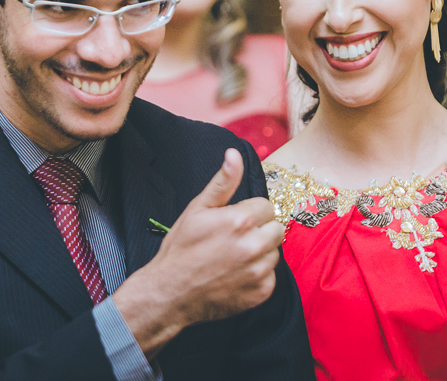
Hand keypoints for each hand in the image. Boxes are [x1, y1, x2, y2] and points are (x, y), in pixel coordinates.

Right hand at [113, 148, 284, 356]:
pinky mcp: (262, 292)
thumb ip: (223, 181)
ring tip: (234, 257)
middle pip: (276, 228)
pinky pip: (271, 276)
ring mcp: (259, 271)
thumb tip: (234, 154)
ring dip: (260, 252)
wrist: (170, 293)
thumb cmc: (181, 248)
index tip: (233, 222)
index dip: (250, 212)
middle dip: (259, 230)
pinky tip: (236, 275)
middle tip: (235, 239)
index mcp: (240, 220)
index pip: (267, 206)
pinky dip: (258, 275)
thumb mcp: (198, 208)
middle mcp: (254, 245)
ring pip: (274, 252)